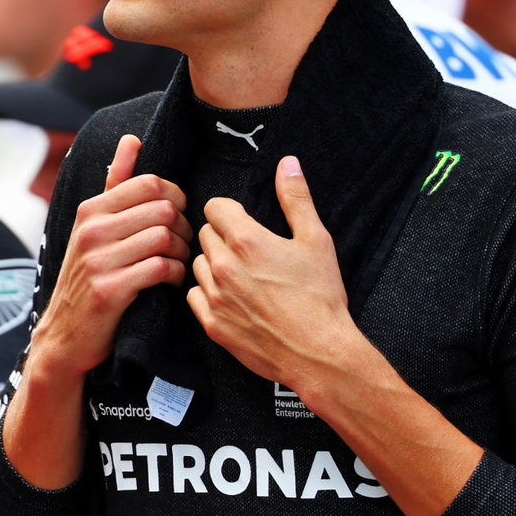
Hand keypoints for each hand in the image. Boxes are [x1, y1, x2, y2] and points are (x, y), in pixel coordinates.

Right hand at [28, 133, 191, 382]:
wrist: (65, 335)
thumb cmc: (88, 276)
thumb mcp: (93, 227)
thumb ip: (115, 183)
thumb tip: (132, 139)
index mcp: (91, 209)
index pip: (151, 183)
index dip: (175, 198)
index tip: (176, 218)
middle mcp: (91, 230)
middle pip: (163, 209)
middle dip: (183, 227)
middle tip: (182, 244)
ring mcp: (98, 260)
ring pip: (164, 238)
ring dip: (182, 252)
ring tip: (179, 263)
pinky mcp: (109, 290)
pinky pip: (160, 268)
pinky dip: (175, 274)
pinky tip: (171, 280)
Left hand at [188, 155, 363, 393]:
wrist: (318, 352)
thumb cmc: (320, 296)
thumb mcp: (316, 240)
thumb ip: (296, 198)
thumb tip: (288, 163)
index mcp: (245, 240)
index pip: (214, 207)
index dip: (229, 211)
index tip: (242, 220)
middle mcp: (222, 265)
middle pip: (204, 234)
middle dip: (222, 236)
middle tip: (248, 250)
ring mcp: (214, 296)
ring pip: (197, 265)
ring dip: (213, 264)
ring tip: (241, 275)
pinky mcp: (211, 324)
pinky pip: (195, 296)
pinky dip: (209, 294)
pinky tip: (232, 298)